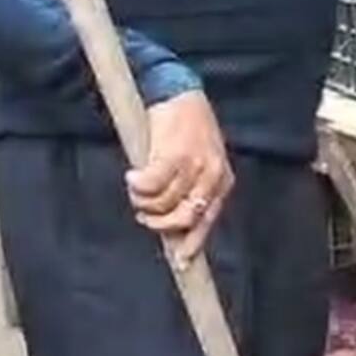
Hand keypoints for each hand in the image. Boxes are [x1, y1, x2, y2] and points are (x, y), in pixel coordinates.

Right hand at [126, 92, 233, 267]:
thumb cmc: (186, 130)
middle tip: (144, 215)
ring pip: (163, 203)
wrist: (178, 92)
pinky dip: (137, 185)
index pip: (208, 221)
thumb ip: (193, 191)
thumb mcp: (201, 163)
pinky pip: (150, 185)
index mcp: (222, 181)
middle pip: (184, 218)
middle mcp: (213, 176)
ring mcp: (194, 165)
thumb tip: (174, 229)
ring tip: (136, 188)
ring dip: (144, 202)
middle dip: (159, 223)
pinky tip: (132, 175)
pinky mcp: (173, 154)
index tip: (180, 263)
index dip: (192, 244)